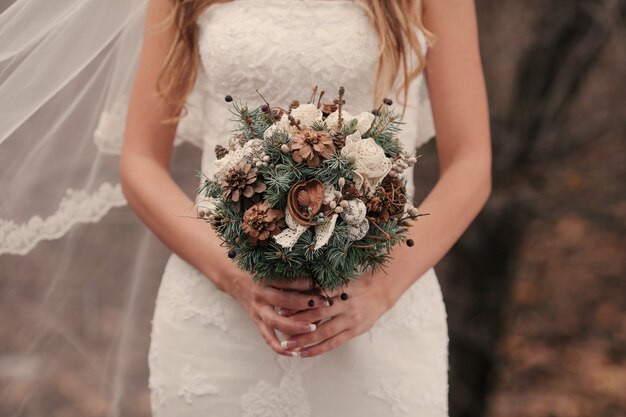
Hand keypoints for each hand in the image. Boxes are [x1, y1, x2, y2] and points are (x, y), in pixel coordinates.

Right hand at [215, 262, 330, 355]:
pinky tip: (294, 353)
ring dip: (295, 327)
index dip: (306, 283)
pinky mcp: (256, 322)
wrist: (233, 279)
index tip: (322, 284)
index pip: (288, 281)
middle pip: (284, 301)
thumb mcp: (270, 267)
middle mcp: (261, 295)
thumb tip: (315, 278)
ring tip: (313, 328)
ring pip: (276, 322)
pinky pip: (268, 338)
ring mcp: (258, 310)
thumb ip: (289, 273)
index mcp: (265, 279)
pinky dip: (280, 347)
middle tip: (324, 304)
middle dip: (306, 303)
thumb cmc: (258, 271)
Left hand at [277, 271, 394, 357]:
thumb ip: (322, 288)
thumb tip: (297, 295)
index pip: (315, 298)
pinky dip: (317, 349)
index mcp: (340, 289)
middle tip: (279, 329)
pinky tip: (303, 353)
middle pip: (318, 315)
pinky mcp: (354, 331)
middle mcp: (345, 305)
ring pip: (324, 332)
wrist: (380, 293)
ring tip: (288, 345)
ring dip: (304, 340)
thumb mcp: (340, 282)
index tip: (282, 310)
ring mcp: (350, 320)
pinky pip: (333, 343)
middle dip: (297, 323)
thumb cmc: (354, 286)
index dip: (299, 305)